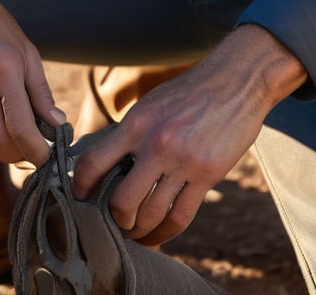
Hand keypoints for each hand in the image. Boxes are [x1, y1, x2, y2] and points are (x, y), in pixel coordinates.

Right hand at [0, 0, 63, 165]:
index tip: (49, 156)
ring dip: (6, 155)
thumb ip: (41, 92)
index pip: (21, 128)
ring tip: (22, 147)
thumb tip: (57, 122)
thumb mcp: (28, 52)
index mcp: (4, 72)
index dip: (38, 151)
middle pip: (3, 144)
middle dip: (24, 157)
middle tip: (39, 152)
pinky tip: (2, 137)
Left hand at [72, 24, 306, 245]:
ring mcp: (184, 161)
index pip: (95, 162)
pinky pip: (180, 216)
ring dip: (140, 230)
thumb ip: (132, 133)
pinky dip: (165, 232)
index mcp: (137, 122)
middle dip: (115, 219)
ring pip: (150, 214)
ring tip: (136, 232)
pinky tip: (159, 234)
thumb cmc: (190, 92)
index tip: (79, 199)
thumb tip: (108, 165)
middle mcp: (157, 143)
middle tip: (116, 222)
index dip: (81, 186)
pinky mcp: (208, 174)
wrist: (236, 81)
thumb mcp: (153, 103)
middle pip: (122, 201)